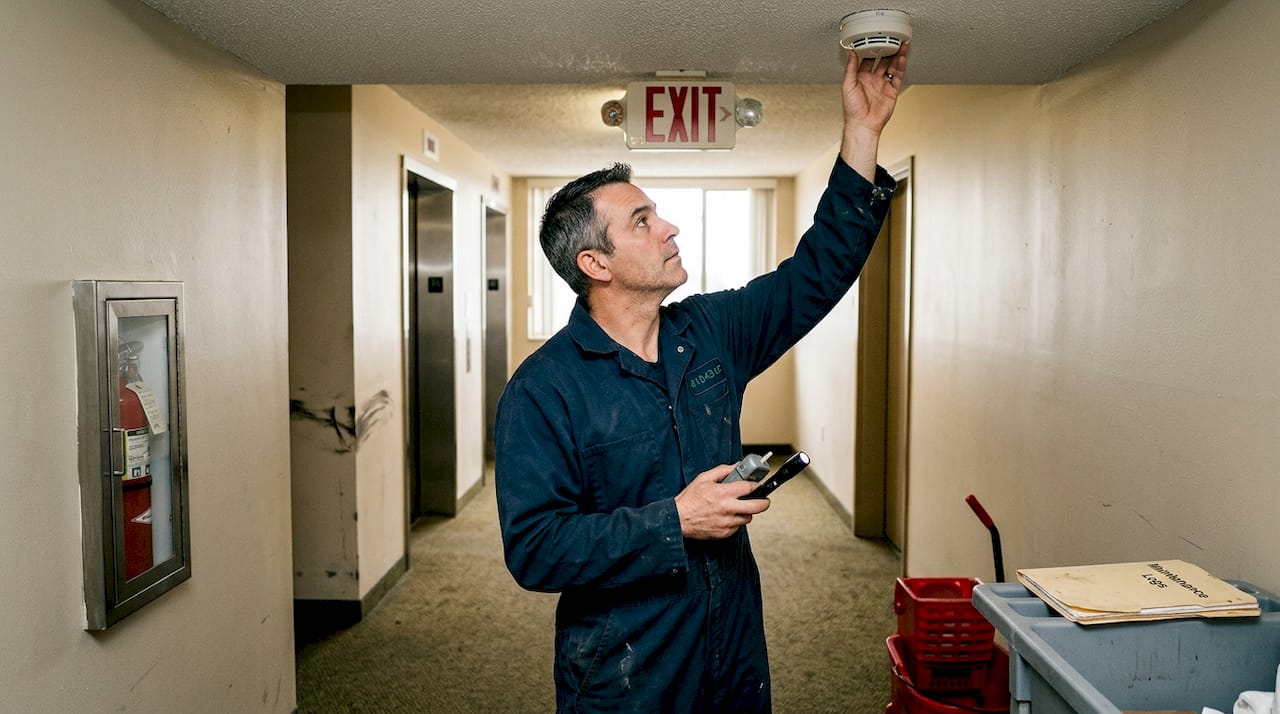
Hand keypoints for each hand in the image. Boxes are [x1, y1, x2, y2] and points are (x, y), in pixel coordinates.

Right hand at [674, 464, 771, 539]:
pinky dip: (736, 521)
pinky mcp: (725, 533)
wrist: (679, 519)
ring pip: (748, 518)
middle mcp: (728, 508)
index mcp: (723, 493)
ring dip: (746, 512)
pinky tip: (728, 516)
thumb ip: (722, 470)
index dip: (756, 485)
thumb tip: (736, 466)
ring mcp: (727, 522)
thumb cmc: (689, 500)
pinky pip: (738, 527)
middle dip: (763, 502)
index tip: (756, 485)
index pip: (749, 488)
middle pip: (757, 506)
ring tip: (738, 507)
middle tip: (762, 500)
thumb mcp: (704, 478)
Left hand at [840, 44, 908, 178]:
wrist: (863, 125)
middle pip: (882, 61)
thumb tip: (850, 53)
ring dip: (896, 56)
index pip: (868, 60)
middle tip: (892, 40)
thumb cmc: (852, 110)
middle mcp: (872, 80)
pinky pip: (897, 76)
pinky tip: (902, 58)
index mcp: (860, 78)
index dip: (872, 50)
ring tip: (901, 45)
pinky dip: (900, 67)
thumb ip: (850, 68)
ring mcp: (883, 85)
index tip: (875, 40)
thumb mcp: (847, 85)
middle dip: (887, 51)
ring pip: (892, 67)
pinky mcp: (892, 91)